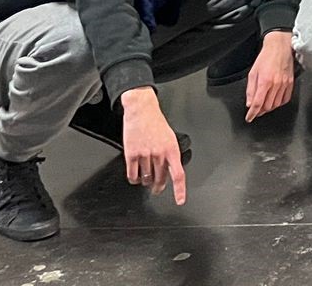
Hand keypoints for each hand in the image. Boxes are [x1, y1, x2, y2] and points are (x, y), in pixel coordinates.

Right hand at [119, 87, 186, 203]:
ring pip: (146, 179)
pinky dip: (134, 179)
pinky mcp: (131, 154)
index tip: (180, 201)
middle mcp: (159, 153)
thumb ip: (170, 155)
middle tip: (157, 188)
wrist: (141, 110)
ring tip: (146, 178)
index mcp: (172, 149)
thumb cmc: (156, 123)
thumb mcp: (170, 138)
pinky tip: (135, 177)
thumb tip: (170, 172)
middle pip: (160, 179)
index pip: (178, 174)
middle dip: (158, 186)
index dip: (180, 190)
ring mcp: (145, 154)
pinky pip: (132, 175)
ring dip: (146, 182)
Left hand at [243, 31, 295, 121]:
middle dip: (260, 111)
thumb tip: (250, 103)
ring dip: (269, 108)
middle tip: (255, 110)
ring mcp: (284, 84)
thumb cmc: (266, 57)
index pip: (257, 103)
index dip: (252, 113)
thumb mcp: (253, 72)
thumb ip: (250, 90)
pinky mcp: (291, 83)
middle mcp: (275, 84)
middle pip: (267, 106)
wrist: (280, 47)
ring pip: (276, 104)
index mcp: (264, 81)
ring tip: (264, 106)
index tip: (249, 118)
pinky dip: (279, 103)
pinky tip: (274, 101)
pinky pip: (285, 99)